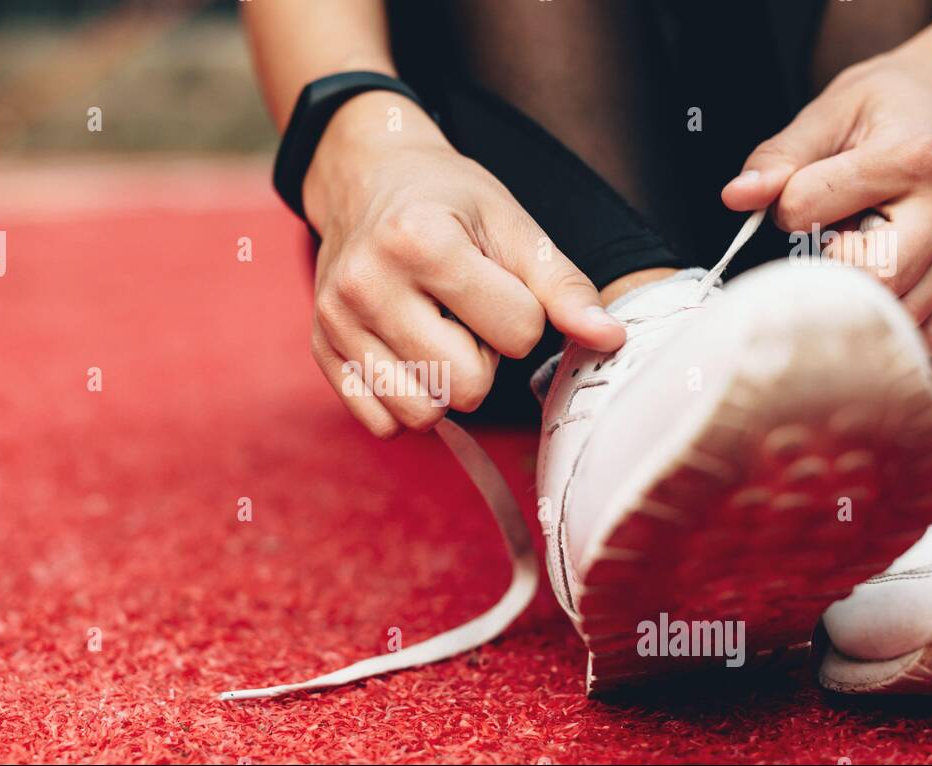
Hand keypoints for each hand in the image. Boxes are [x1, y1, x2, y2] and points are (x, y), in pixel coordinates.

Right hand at [303, 91, 623, 436]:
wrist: (366, 178)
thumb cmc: (446, 200)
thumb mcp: (511, 225)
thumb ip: (562, 286)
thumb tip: (611, 339)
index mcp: (421, 242)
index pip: (518, 333)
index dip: (523, 317)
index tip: (498, 285)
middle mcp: (367, 284)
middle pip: (468, 386)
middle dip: (483, 359)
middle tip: (466, 315)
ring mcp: (337, 321)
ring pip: (422, 413)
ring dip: (445, 385)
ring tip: (436, 334)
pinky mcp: (321, 349)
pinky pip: (380, 422)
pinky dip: (405, 400)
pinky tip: (407, 355)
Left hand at [722, 42, 931, 352]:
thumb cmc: (888, 104)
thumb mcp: (830, 110)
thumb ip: (779, 156)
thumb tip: (737, 197)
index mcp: (909, 157)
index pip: (809, 210)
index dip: (784, 207)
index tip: (793, 194)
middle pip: (869, 278)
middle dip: (822, 271)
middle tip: (815, 245)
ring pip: (897, 316)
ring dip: (852, 304)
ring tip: (843, 262)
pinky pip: (928, 334)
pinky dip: (888, 332)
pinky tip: (866, 302)